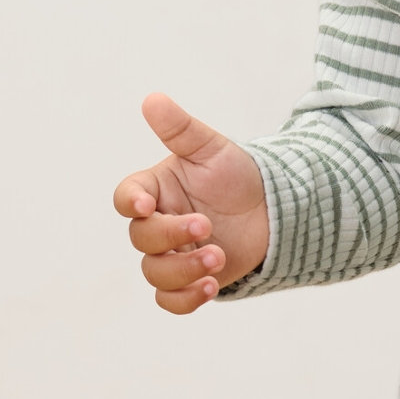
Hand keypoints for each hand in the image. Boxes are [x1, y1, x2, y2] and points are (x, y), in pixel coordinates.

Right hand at [112, 93, 269, 314]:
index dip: (132, 203)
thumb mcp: (211, 149)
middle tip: (207, 227)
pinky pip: (171, 300)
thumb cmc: (236, 174)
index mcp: (155, 190)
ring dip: (182, 270)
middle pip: (141, 239)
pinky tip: (210, 286)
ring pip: (155, 273)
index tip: (149, 206)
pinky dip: (185, 299)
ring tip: (217, 258)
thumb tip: (152, 98)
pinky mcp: (188, 280)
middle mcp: (157, 224)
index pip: (127, 198)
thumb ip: (180, 129)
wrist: (272, 208)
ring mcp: (171, 254)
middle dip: (172, 235)